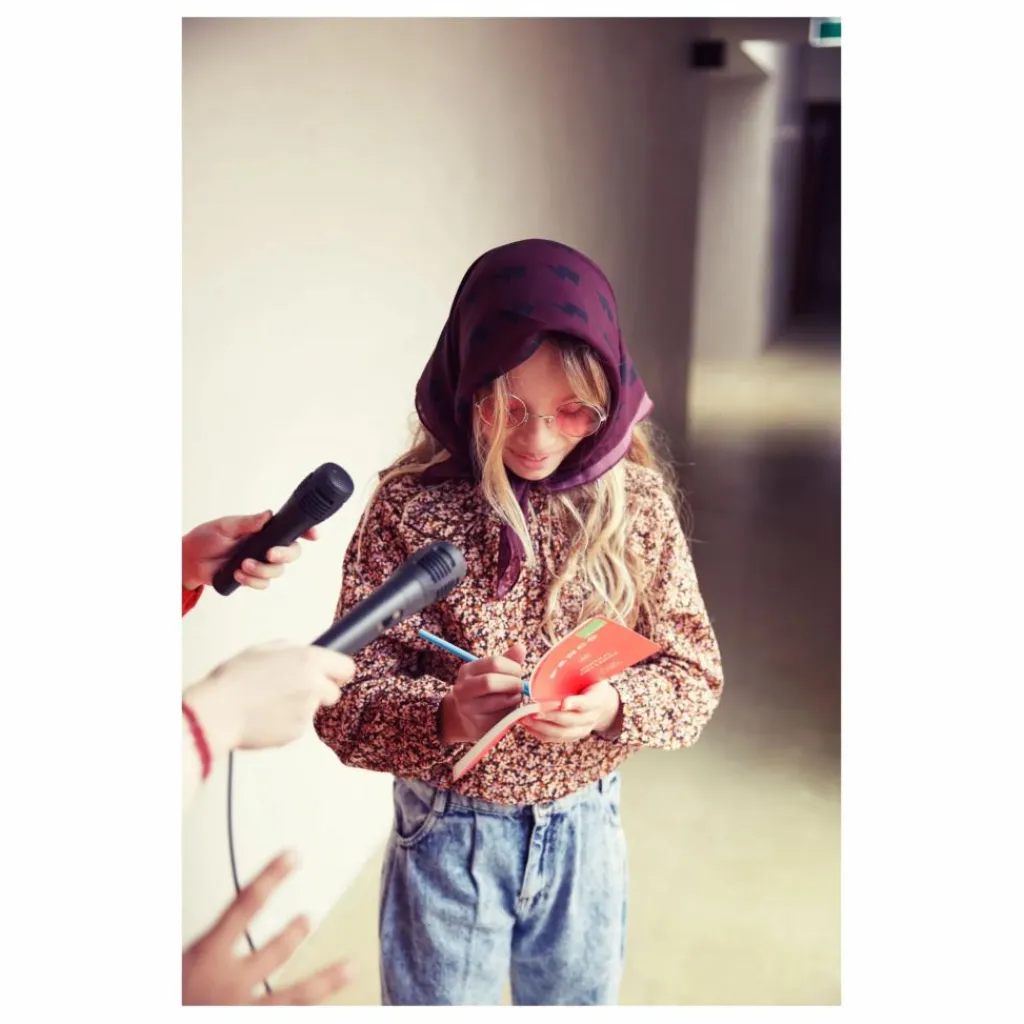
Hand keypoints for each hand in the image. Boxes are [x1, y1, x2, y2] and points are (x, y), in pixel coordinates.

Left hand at [181, 512, 318, 590]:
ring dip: (261, 570)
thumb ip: (248, 522)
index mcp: (264, 530)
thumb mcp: (226, 526)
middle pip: (292, 553)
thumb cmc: (207, 538)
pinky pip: (263, 584)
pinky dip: (252, 581)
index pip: (291, 529)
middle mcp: (267, 546)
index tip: (313, 535)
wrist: (190, 560)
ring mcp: (261, 563)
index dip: (307, 531)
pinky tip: (237, 573)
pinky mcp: (252, 578)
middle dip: (284, 555)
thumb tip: (268, 514)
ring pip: (278, 571)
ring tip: (242, 564)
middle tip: (268, 554)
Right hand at [182, 850, 353, 1004]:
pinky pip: (286, 1019)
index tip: (292, 856)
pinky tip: (331, 1012)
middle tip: (308, 918)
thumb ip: (185, 949)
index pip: (244, 905)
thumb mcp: (168, 964)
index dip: (271, 877)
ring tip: (349, 967)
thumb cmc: (161, 998)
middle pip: (276, 951)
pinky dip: (307, 1014)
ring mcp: (241, 1011)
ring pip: (295, 996)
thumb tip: (196, 927)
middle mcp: (229, 984)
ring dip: (325, 981)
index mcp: (204, 959)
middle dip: (294, 933)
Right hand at [183, 642, 352, 752]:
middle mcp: (314, 686)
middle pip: (334, 692)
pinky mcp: (296, 733)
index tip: (331, 674)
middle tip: (294, 688)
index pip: (347, 668)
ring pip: (312, 709)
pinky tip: (265, 715)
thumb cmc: (235, 679)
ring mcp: (306, 712)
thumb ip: (292, 651)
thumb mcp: (264, 649)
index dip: (338, 672)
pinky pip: (297, 725)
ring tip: (269, 701)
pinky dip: (285, 722)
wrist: (218, 712)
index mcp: (309, 661)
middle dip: (320, 691)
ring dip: (299, 706)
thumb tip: (304, 655)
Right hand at [440, 642, 526, 743]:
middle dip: (512, 683)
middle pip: (490, 682)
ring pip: (497, 700)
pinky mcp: (478, 725)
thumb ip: (507, 660)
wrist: (467, 718)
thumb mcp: (492, 673)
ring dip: (514, 698)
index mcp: (468, 670)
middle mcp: (463, 688)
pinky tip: (511, 708)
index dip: (512, 667)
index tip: (519, 672)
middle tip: (520, 686)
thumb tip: (521, 647)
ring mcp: (468, 708)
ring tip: (516, 697)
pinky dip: (511, 711)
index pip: (494, 663)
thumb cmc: (485, 691)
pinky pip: (501, 716)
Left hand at [520, 680, 621, 743]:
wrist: (604, 705)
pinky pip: (555, 738)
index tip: (562, 703)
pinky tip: (527, 725)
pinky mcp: (572, 736)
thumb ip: (576, 670)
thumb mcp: (590, 674)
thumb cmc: (590, 684)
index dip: (575, 703)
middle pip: (571, 720)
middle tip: (533, 710)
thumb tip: (556, 658)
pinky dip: (540, 733)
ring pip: (562, 732)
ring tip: (524, 718)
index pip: (587, 703)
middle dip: (550, 716)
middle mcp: (591, 718)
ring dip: (541, 726)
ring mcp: (582, 729)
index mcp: (597, 699)